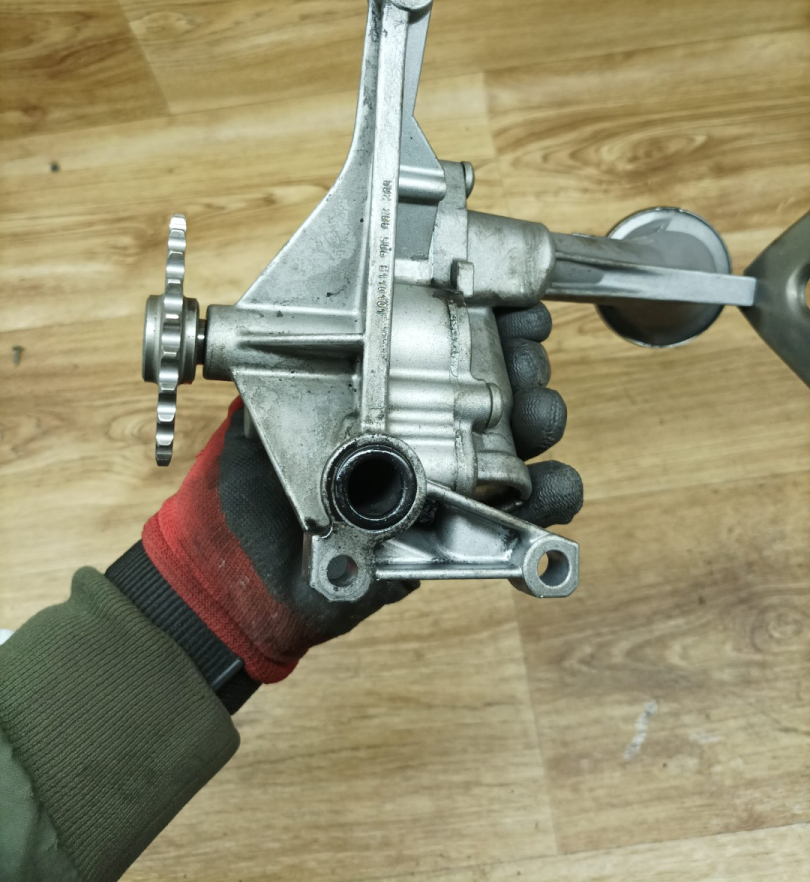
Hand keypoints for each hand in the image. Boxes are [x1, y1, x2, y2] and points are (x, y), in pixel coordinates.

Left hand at [142, 303, 580, 684]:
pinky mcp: (461, 538)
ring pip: (522, 442)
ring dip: (542, 419)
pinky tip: (551, 484)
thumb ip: (284, 380)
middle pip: (503, 384)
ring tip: (535, 414)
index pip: (454, 341)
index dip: (490, 316)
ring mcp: (452, 483)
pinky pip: (523, 519)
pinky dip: (550, 500)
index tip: (511, 301)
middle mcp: (431, 431)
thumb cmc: (255, 493)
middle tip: (522, 355)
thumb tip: (302, 327)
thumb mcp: (261, 419)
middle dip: (524, 361)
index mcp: (390, 393)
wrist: (246, 580)